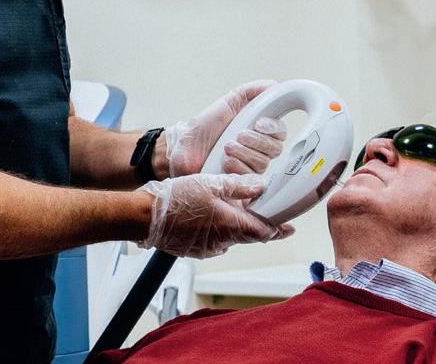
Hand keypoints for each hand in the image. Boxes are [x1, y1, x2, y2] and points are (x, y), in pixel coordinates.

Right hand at [138, 173, 294, 257]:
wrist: (146, 217)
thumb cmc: (176, 199)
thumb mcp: (210, 184)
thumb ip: (238, 186)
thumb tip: (261, 186)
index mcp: (230, 225)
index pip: (263, 231)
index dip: (278, 230)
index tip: (289, 229)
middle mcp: (223, 241)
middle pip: (249, 235)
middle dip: (258, 226)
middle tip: (265, 216)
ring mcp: (209, 248)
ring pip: (231, 238)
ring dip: (236, 227)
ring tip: (231, 210)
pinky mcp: (196, 251)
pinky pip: (216, 241)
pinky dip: (219, 231)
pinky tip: (210, 218)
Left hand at [165, 80, 286, 176]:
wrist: (185, 147)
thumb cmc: (204, 128)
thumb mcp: (227, 104)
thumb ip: (250, 92)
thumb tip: (272, 85)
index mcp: (259, 132)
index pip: (280, 132)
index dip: (274, 128)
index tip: (259, 123)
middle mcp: (258, 151)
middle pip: (275, 149)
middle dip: (256, 140)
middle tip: (238, 135)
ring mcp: (250, 168)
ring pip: (263, 163)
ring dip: (243, 153)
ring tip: (226, 147)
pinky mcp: (241, 183)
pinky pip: (250, 178)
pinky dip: (237, 167)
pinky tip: (224, 162)